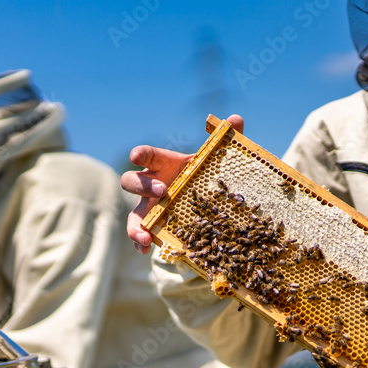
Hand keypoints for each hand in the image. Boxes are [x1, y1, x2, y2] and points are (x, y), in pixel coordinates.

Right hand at [121, 115, 243, 253]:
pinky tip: (146, 249)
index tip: (137, 156)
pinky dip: (139, 243)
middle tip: (162, 192)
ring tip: (144, 235)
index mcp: (162, 164)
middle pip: (131, 182)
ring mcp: (149, 208)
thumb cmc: (202, 173)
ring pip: (133, 214)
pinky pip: (140, 235)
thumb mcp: (213, 159)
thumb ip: (223, 139)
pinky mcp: (153, 226)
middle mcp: (150, 185)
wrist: (203, 198)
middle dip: (142, 186)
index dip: (141, 154)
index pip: (148, 155)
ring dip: (135, 225)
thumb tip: (236, 118)